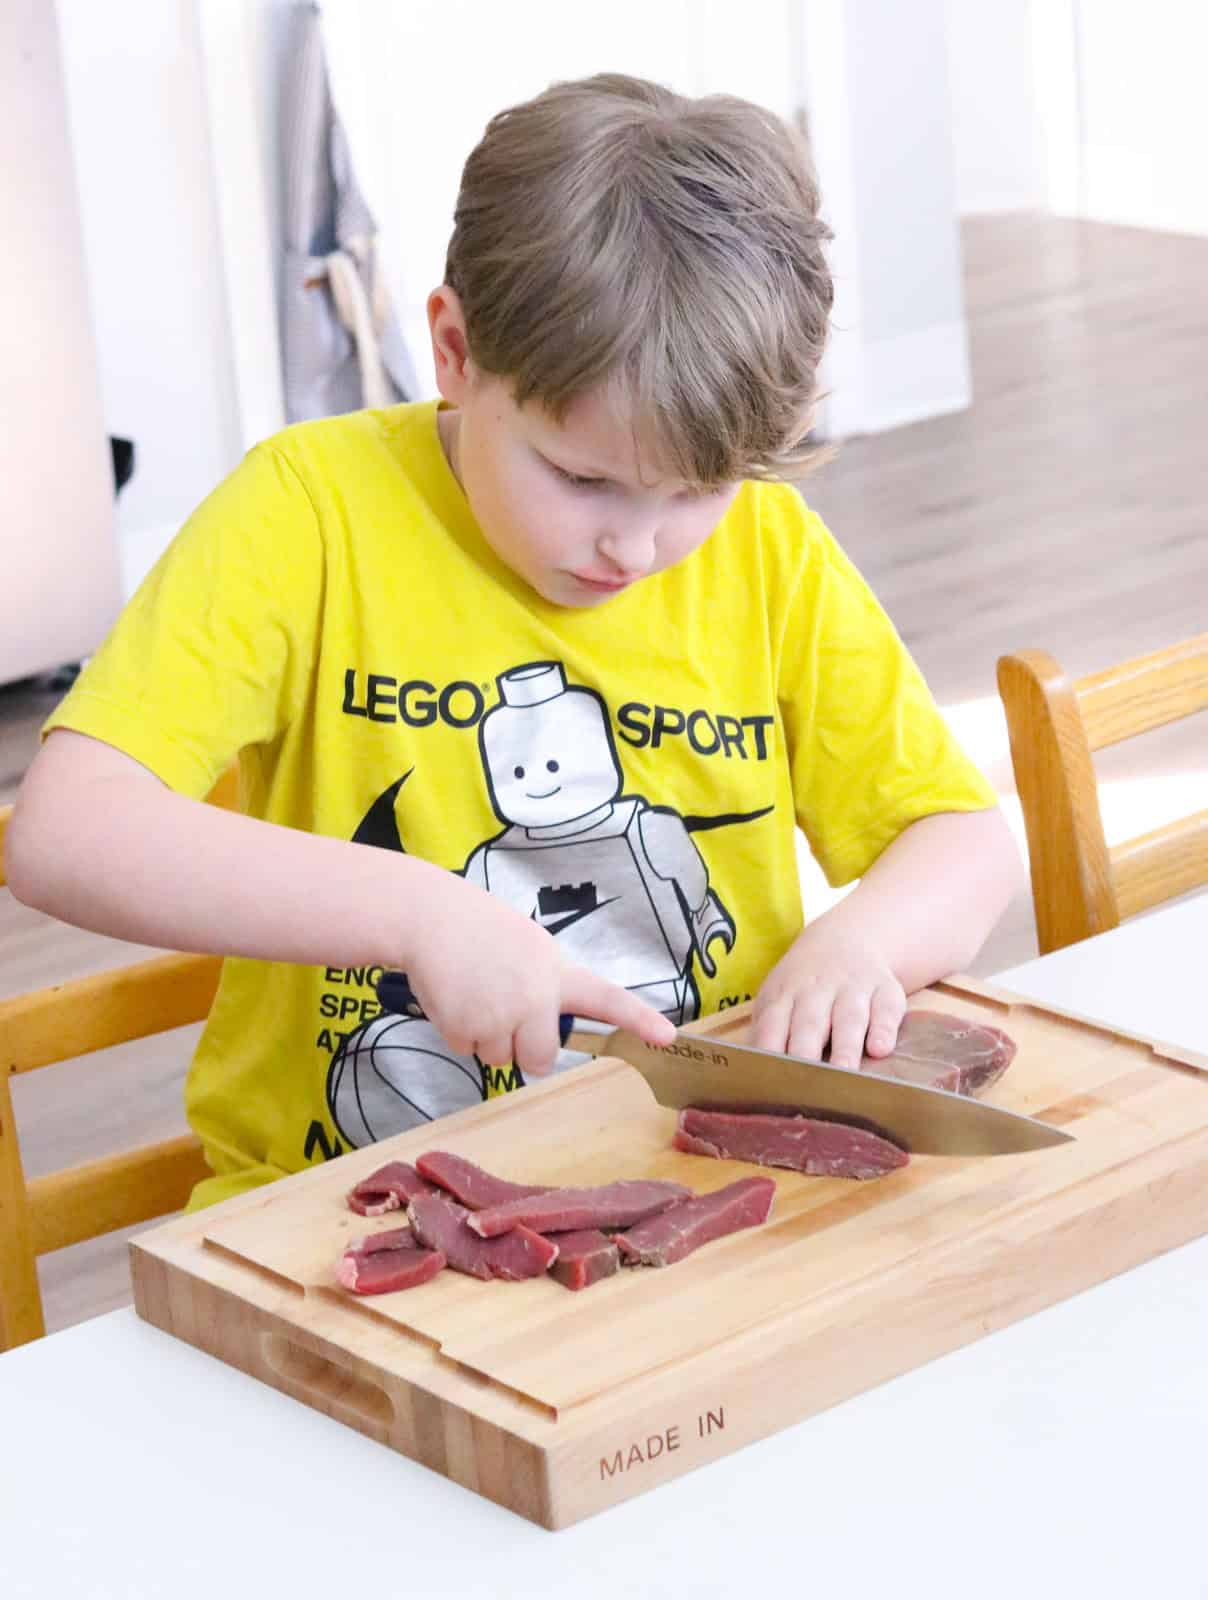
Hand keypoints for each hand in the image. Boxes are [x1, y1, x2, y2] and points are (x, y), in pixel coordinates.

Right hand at [400, 866, 674, 1075]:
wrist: (428, 917)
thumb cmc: (478, 928)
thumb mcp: (528, 946)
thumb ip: (548, 983)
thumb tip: (549, 1022)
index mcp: (556, 972)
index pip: (606, 998)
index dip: (639, 1019)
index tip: (667, 1037)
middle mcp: (535, 997)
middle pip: (541, 1059)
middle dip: (524, 1049)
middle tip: (504, 1014)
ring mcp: (501, 1017)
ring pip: (501, 1059)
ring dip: (486, 1037)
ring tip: (473, 992)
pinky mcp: (466, 1029)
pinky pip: (468, 1051)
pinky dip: (458, 1032)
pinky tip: (454, 997)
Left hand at [748, 923, 905, 1070]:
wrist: (845, 939)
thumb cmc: (803, 990)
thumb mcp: (778, 1000)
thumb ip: (768, 1035)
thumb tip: (757, 1079)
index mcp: (784, 996)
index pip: (773, 1024)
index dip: (771, 1051)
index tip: (770, 1080)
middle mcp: (817, 991)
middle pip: (809, 1022)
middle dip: (806, 1050)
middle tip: (807, 1083)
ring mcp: (853, 988)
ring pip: (849, 1017)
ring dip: (846, 1046)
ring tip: (845, 1071)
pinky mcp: (886, 990)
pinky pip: (886, 1009)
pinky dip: (884, 1028)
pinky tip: (880, 1049)